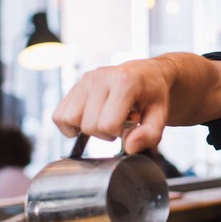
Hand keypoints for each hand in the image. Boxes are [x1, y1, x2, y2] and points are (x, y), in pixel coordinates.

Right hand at [52, 60, 171, 153]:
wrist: (148, 74)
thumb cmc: (154, 95)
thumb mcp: (161, 116)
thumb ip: (149, 135)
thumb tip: (129, 148)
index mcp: (124, 82)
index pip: (107, 124)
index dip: (119, 133)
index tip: (131, 123)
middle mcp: (101, 77)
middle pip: (88, 125)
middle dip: (105, 133)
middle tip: (120, 121)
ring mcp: (86, 79)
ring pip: (67, 119)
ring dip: (85, 128)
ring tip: (105, 119)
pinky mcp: (77, 84)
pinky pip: (59, 113)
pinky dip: (71, 124)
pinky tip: (90, 119)